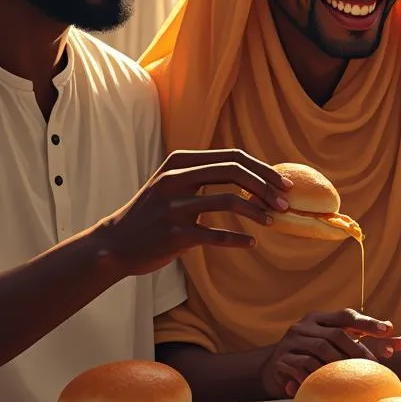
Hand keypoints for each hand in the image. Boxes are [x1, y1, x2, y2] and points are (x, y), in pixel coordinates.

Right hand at [98, 149, 293, 275]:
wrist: (115, 244)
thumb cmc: (153, 214)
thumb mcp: (173, 184)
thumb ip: (204, 175)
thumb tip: (255, 176)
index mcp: (179, 163)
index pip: (232, 157)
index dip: (262, 168)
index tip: (284, 183)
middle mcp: (175, 180)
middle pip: (234, 172)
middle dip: (266, 186)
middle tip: (285, 202)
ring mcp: (174, 207)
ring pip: (229, 201)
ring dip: (257, 211)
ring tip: (273, 221)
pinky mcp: (175, 234)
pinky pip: (216, 235)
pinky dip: (239, 239)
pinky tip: (252, 242)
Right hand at [260, 309, 400, 397]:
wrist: (274, 366)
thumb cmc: (316, 355)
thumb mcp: (340, 344)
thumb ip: (371, 342)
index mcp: (321, 318)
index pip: (347, 315)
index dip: (368, 322)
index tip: (390, 330)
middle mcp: (305, 325)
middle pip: (336, 334)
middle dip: (358, 350)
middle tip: (375, 366)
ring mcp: (291, 341)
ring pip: (319, 350)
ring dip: (338, 364)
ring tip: (352, 378)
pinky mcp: (281, 360)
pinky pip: (301, 368)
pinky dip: (315, 377)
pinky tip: (325, 387)